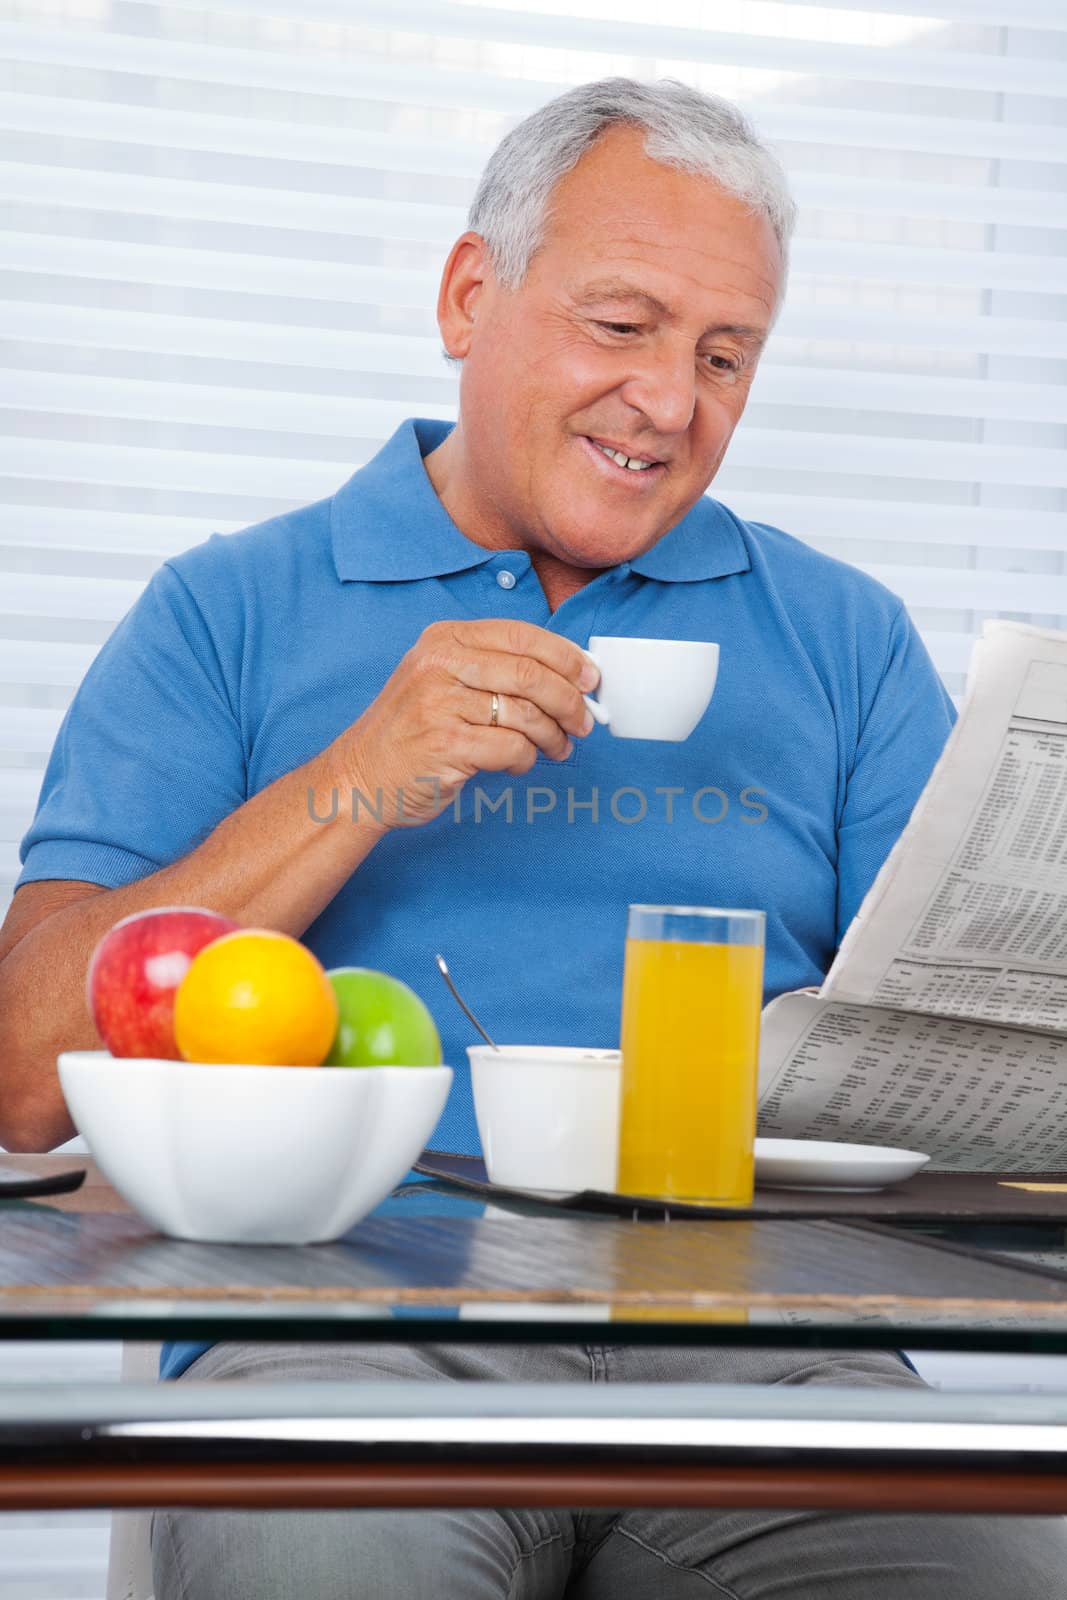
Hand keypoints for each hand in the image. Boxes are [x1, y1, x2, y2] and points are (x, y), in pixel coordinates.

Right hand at [334, 619, 598, 828]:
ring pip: (527, 714)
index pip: (523, 636)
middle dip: (571, 702)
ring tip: (558, 749)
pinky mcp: (444, 744)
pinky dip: (526, 759)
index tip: (591, 679)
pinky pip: (512, 748)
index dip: (568, 658)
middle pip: (532, 674)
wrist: (360, 777)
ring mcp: (439, 703)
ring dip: (554, 736)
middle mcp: (439, 664)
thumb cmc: (413, 731)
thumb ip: (494, 668)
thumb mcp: (442, 678)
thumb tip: (570, 675)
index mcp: (445, 638)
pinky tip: (519, 763)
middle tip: (584, 722)